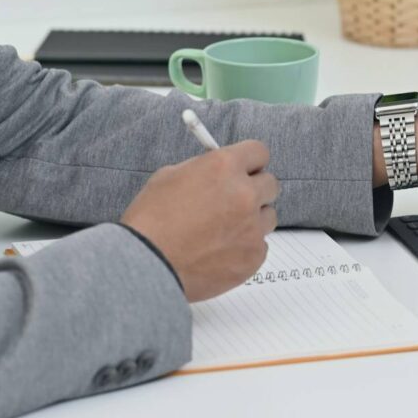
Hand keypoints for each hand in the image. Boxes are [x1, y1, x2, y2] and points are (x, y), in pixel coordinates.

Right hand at [121, 141, 279, 301]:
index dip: (250, 161)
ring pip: (268, 216)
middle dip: (254, 189)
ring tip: (223, 230)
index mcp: (224, 167)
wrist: (147, 265)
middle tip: (234, 200)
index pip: (258, 152)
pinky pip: (261, 245)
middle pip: (270, 184)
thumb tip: (219, 170)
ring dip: (253, 219)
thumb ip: (203, 168)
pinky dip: (245, 246)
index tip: (245, 169)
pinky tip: (220, 251)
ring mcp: (253, 227)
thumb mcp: (170, 176)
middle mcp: (245, 194)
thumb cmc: (151, 222)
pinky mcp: (254, 256)